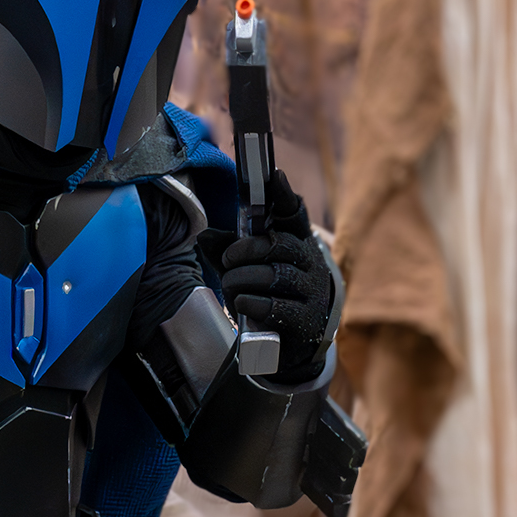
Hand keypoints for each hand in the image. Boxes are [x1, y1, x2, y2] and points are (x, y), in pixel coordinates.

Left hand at [200, 170, 334, 377]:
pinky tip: (242, 303)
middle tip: (228, 258)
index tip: (274, 175)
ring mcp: (311, 291)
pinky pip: (274, 306)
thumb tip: (204, 235)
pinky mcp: (305, 319)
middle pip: (277, 245)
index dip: (284, 194)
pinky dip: (250, 302)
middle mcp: (310, 263)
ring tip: (231, 284)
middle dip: (245, 250)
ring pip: (273, 276)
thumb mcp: (250, 267)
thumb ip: (228, 249)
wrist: (293, 340)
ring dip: (242, 279)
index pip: (294, 213)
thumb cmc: (269, 292)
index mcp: (298, 242)